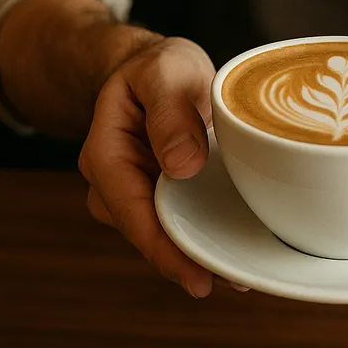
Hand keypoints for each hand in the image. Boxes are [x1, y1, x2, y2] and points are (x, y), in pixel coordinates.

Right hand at [78, 36, 248, 297]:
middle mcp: (114, 182)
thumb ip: (170, 112)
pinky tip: (234, 247)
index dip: (163, 248)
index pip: (131, 212)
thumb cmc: (160, 67)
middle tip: (234, 280)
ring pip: (163, 233)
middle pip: (147, 233)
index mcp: (105, 153)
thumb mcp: (166, 72)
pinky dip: (203, 235)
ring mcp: (135, 193)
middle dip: (186, 260)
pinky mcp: (160, 196)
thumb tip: (182, 166)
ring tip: (241, 271)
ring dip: (197, 253)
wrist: (158, 68)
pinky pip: (178, 222)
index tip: (197, 275)